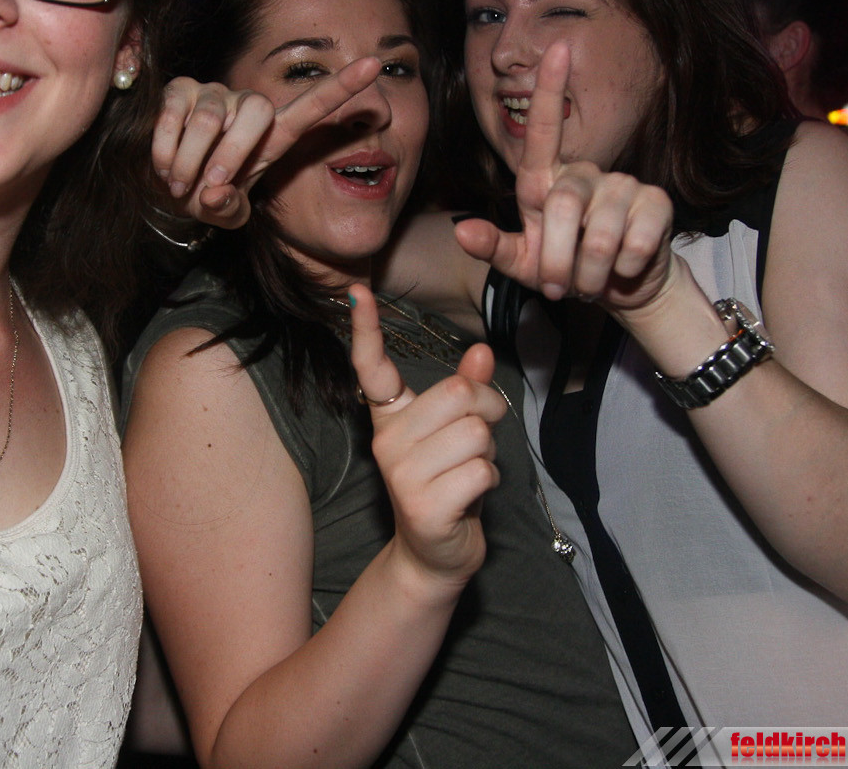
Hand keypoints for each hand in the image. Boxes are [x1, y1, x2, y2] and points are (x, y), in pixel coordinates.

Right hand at [152, 57, 382, 227]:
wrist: (162, 185)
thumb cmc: (203, 195)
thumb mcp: (223, 211)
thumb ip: (227, 209)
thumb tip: (215, 193)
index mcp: (273, 134)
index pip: (313, 105)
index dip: (343, 88)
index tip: (375, 65)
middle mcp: (248, 106)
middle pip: (256, 110)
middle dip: (230, 155)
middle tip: (208, 189)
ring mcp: (216, 92)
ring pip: (211, 118)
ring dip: (190, 162)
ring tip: (180, 185)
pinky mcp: (181, 89)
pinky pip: (175, 115)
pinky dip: (166, 150)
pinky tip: (163, 168)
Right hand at [348, 283, 503, 587]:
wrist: (435, 554)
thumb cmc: (448, 484)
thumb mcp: (456, 431)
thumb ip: (467, 389)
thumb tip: (480, 351)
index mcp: (390, 417)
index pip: (372, 368)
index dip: (366, 329)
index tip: (356, 292)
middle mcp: (387, 441)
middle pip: (460, 395)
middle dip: (489, 411)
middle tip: (481, 436)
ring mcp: (401, 475)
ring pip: (476, 434)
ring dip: (490, 454)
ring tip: (470, 472)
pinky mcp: (423, 506)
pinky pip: (481, 471)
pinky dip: (490, 481)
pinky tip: (471, 495)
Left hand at [454, 42, 675, 312]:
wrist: (619, 290)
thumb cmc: (565, 270)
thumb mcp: (522, 264)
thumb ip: (493, 248)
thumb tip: (463, 232)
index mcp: (547, 180)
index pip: (546, 130)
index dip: (551, 90)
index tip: (557, 48)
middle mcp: (585, 173)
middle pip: (563, 205)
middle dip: (557, 260)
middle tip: (560, 287)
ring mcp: (623, 185)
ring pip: (600, 232)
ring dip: (590, 272)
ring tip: (588, 283)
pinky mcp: (656, 203)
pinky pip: (636, 239)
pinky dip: (624, 268)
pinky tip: (623, 269)